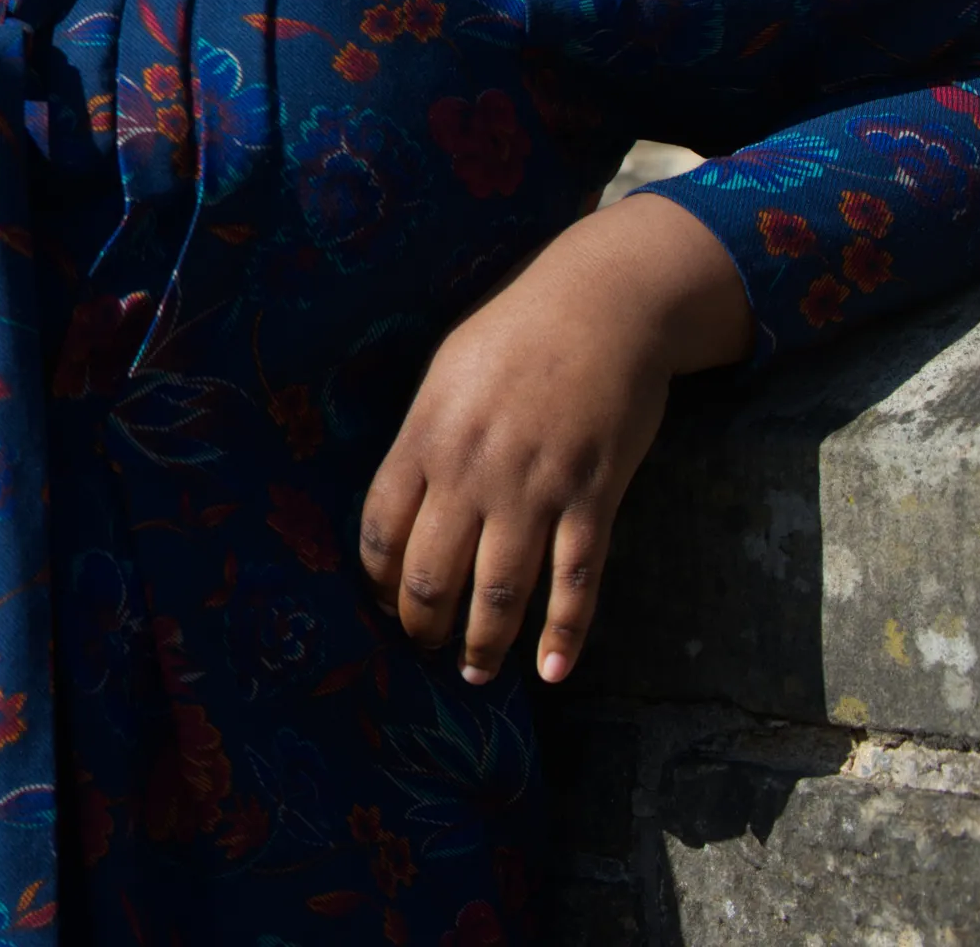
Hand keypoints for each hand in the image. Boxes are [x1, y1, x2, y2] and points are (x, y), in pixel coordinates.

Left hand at [357, 192, 749, 685]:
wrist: (602, 306)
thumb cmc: (515, 332)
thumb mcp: (446, 373)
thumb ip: (423, 439)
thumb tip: (402, 503)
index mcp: (425, 436)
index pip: (380, 529)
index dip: (376, 579)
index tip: (380, 604)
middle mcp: (472, 470)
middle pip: (432, 573)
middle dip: (421, 625)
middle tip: (423, 648)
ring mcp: (535, 488)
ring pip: (500, 591)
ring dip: (484, 644)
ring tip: (474, 673)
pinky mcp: (592, 498)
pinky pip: (575, 581)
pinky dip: (564, 634)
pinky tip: (550, 671)